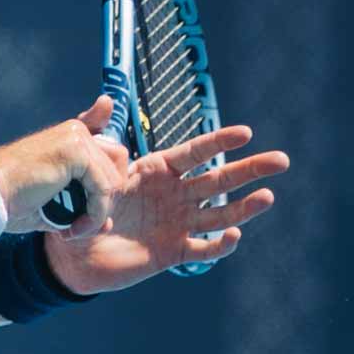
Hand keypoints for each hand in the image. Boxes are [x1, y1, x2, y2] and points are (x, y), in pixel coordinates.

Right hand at [0, 96, 126, 237]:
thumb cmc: (9, 202)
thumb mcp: (50, 203)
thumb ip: (79, 207)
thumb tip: (109, 223)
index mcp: (65, 138)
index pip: (99, 128)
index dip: (102, 116)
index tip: (105, 104)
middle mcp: (73, 132)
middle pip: (117, 160)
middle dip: (107, 198)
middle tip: (82, 222)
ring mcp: (76, 137)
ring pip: (113, 179)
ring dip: (98, 212)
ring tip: (73, 228)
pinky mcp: (76, 150)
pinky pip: (104, 188)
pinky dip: (94, 214)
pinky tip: (73, 228)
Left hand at [44, 124, 289, 294]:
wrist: (71, 252)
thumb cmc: (81, 206)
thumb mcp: (88, 168)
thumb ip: (98, 136)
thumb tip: (106, 100)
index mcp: (158, 171)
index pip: (195, 152)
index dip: (219, 142)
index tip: (246, 133)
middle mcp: (175, 195)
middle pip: (219, 180)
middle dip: (250, 170)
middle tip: (281, 160)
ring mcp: (177, 224)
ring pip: (219, 215)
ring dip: (245, 208)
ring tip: (268, 196)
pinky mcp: (173, 252)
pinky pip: (202, 249)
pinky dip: (219, 245)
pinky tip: (234, 236)